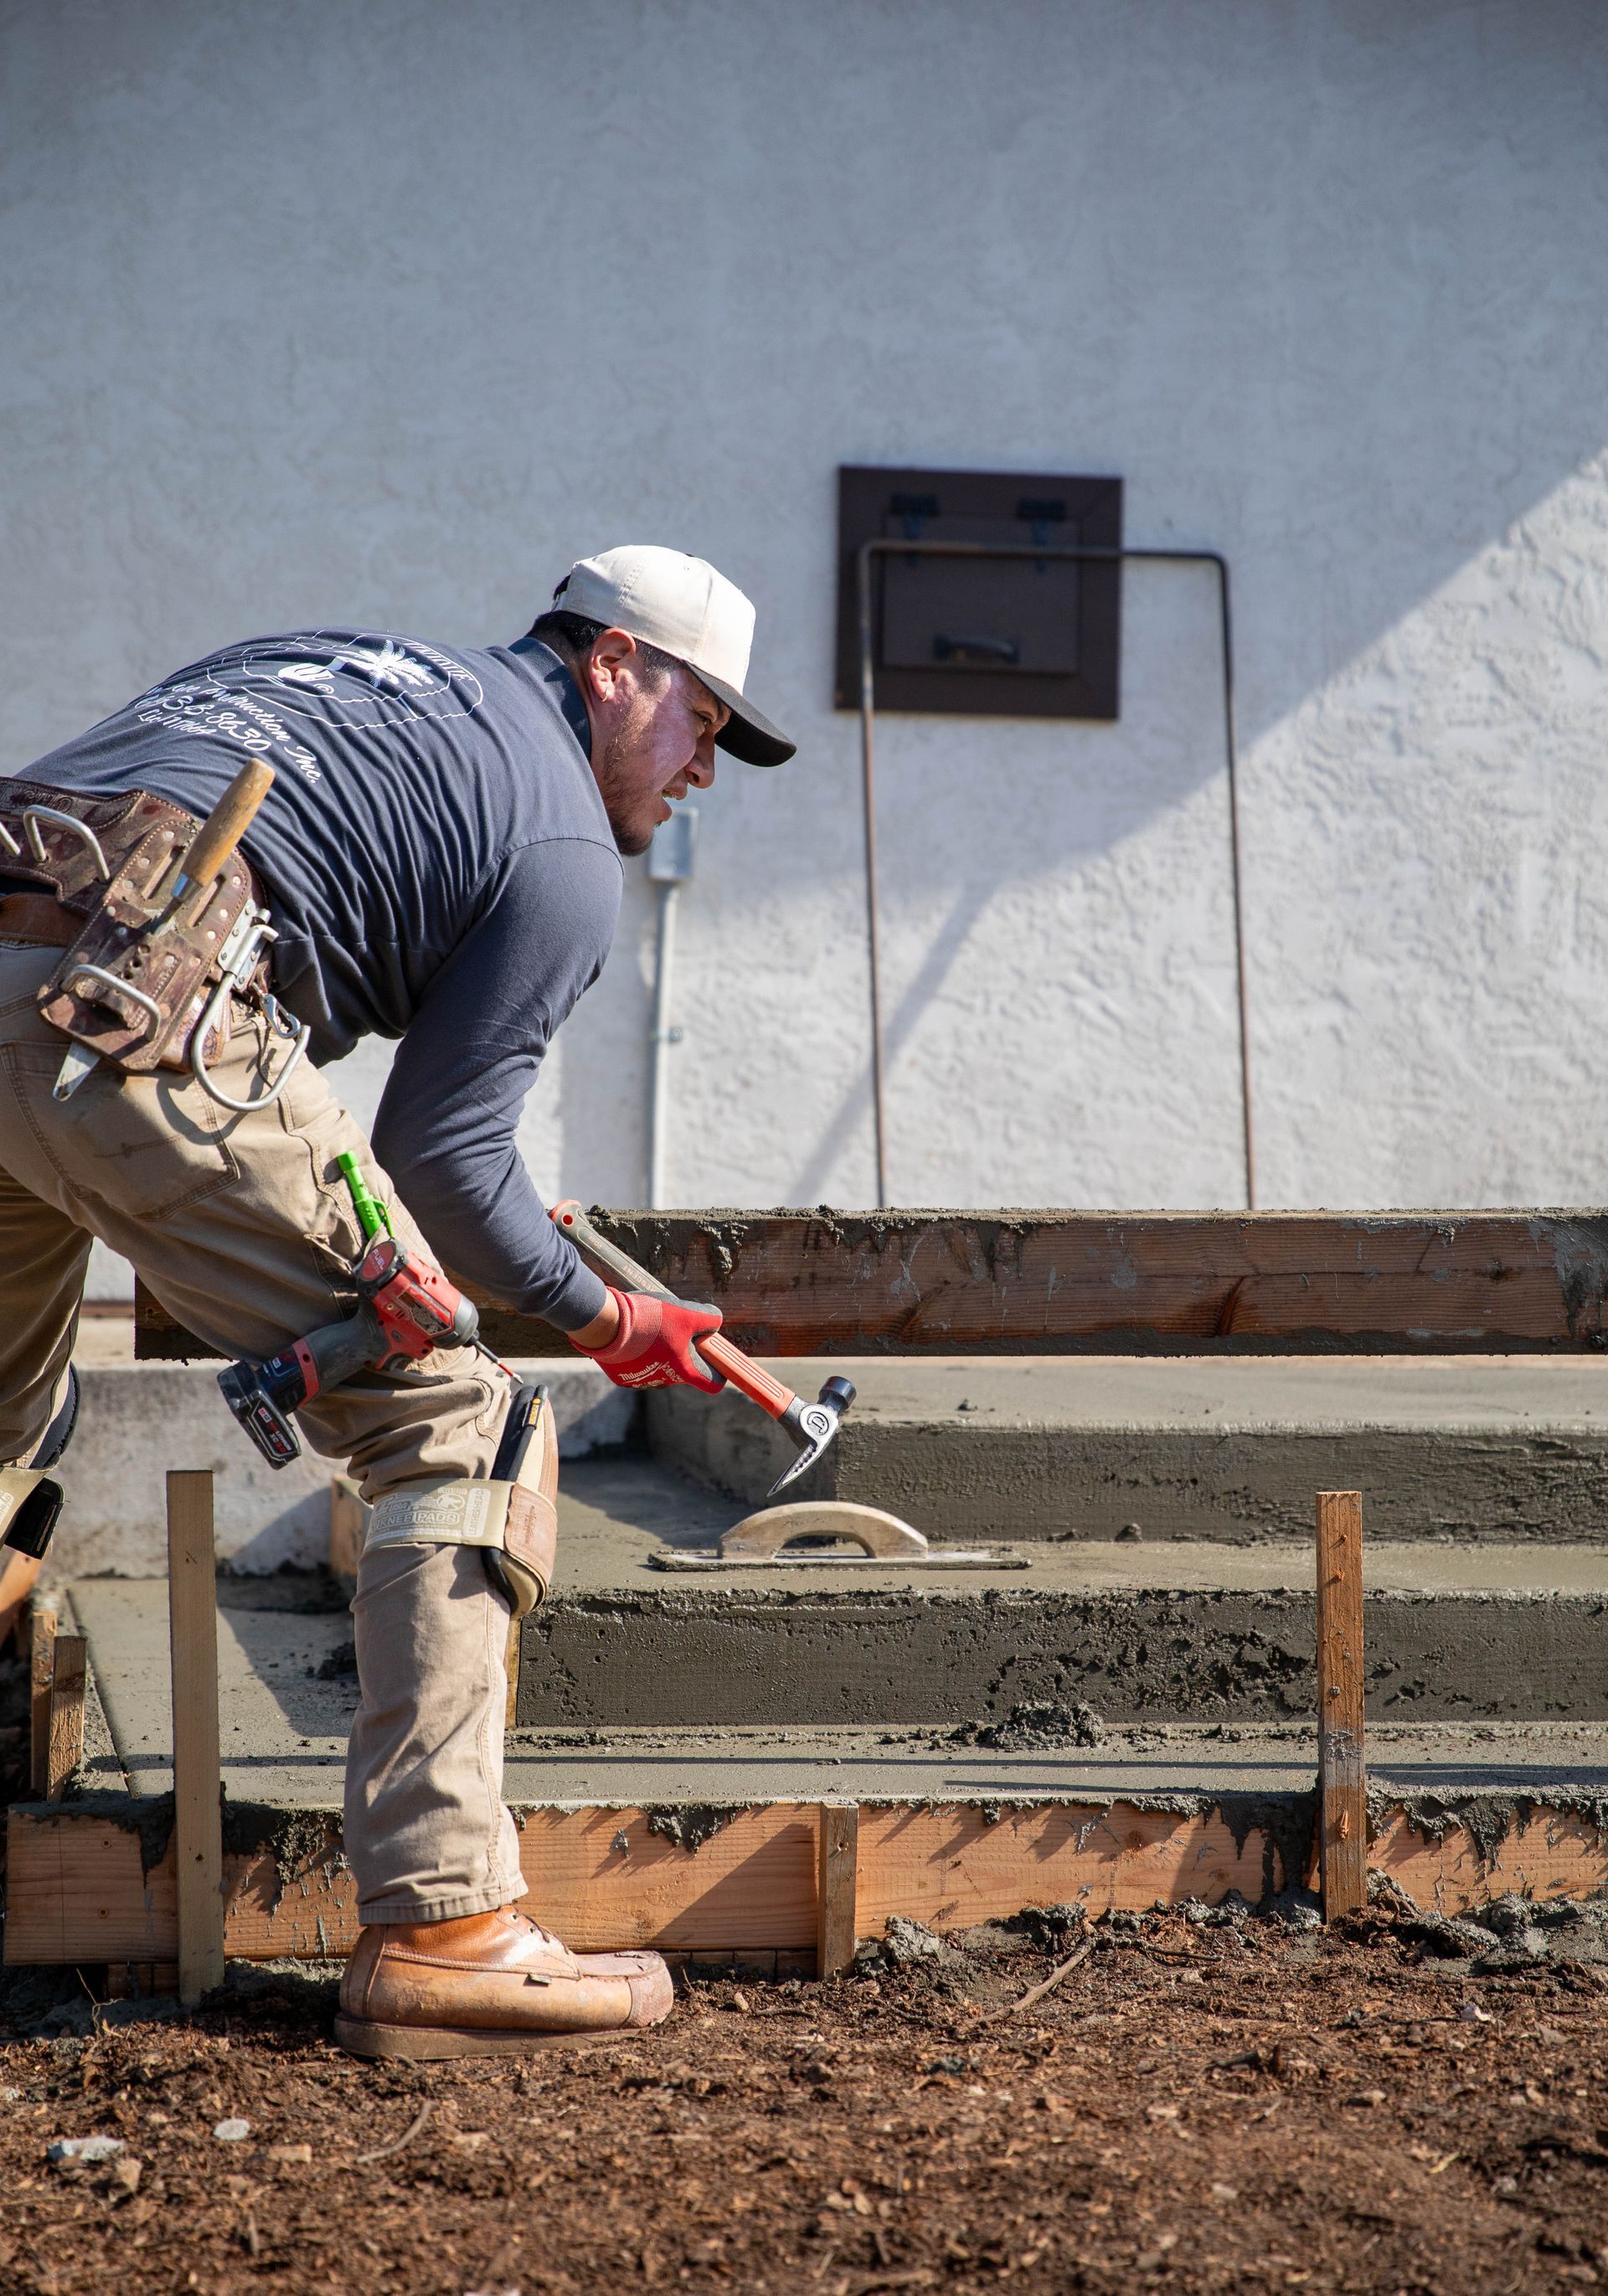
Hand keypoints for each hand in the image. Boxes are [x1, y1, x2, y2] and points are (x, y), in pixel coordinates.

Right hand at [569, 1287, 725, 1392]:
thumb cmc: (650, 1320)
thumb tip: (716, 1322)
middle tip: (678, 1329)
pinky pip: (638, 1368)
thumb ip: (707, 1319)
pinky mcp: (622, 1378)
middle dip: (685, 1353)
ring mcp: (642, 1382)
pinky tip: (634, 1338)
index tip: (713, 1356)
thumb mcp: (686, 1312)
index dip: (718, 1371)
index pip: (712, 1384)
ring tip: (651, 1330)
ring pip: (660, 1368)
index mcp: (684, 1371)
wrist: (607, 1325)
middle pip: (684, 1371)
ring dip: (661, 1353)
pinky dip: (640, 1356)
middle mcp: (664, 1382)